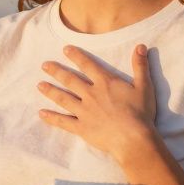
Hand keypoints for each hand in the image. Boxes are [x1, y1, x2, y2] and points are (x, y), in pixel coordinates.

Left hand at [36, 44, 157, 160]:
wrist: (133, 138)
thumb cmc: (140, 113)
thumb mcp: (144, 86)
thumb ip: (140, 66)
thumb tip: (141, 46)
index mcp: (105, 83)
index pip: (87, 65)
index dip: (76, 56)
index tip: (65, 49)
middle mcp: (90, 94)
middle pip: (70, 80)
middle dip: (56, 71)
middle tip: (44, 65)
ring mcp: (84, 111)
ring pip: (63, 98)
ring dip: (50, 91)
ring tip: (39, 85)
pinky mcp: (81, 127)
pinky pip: (63, 121)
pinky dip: (52, 117)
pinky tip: (41, 113)